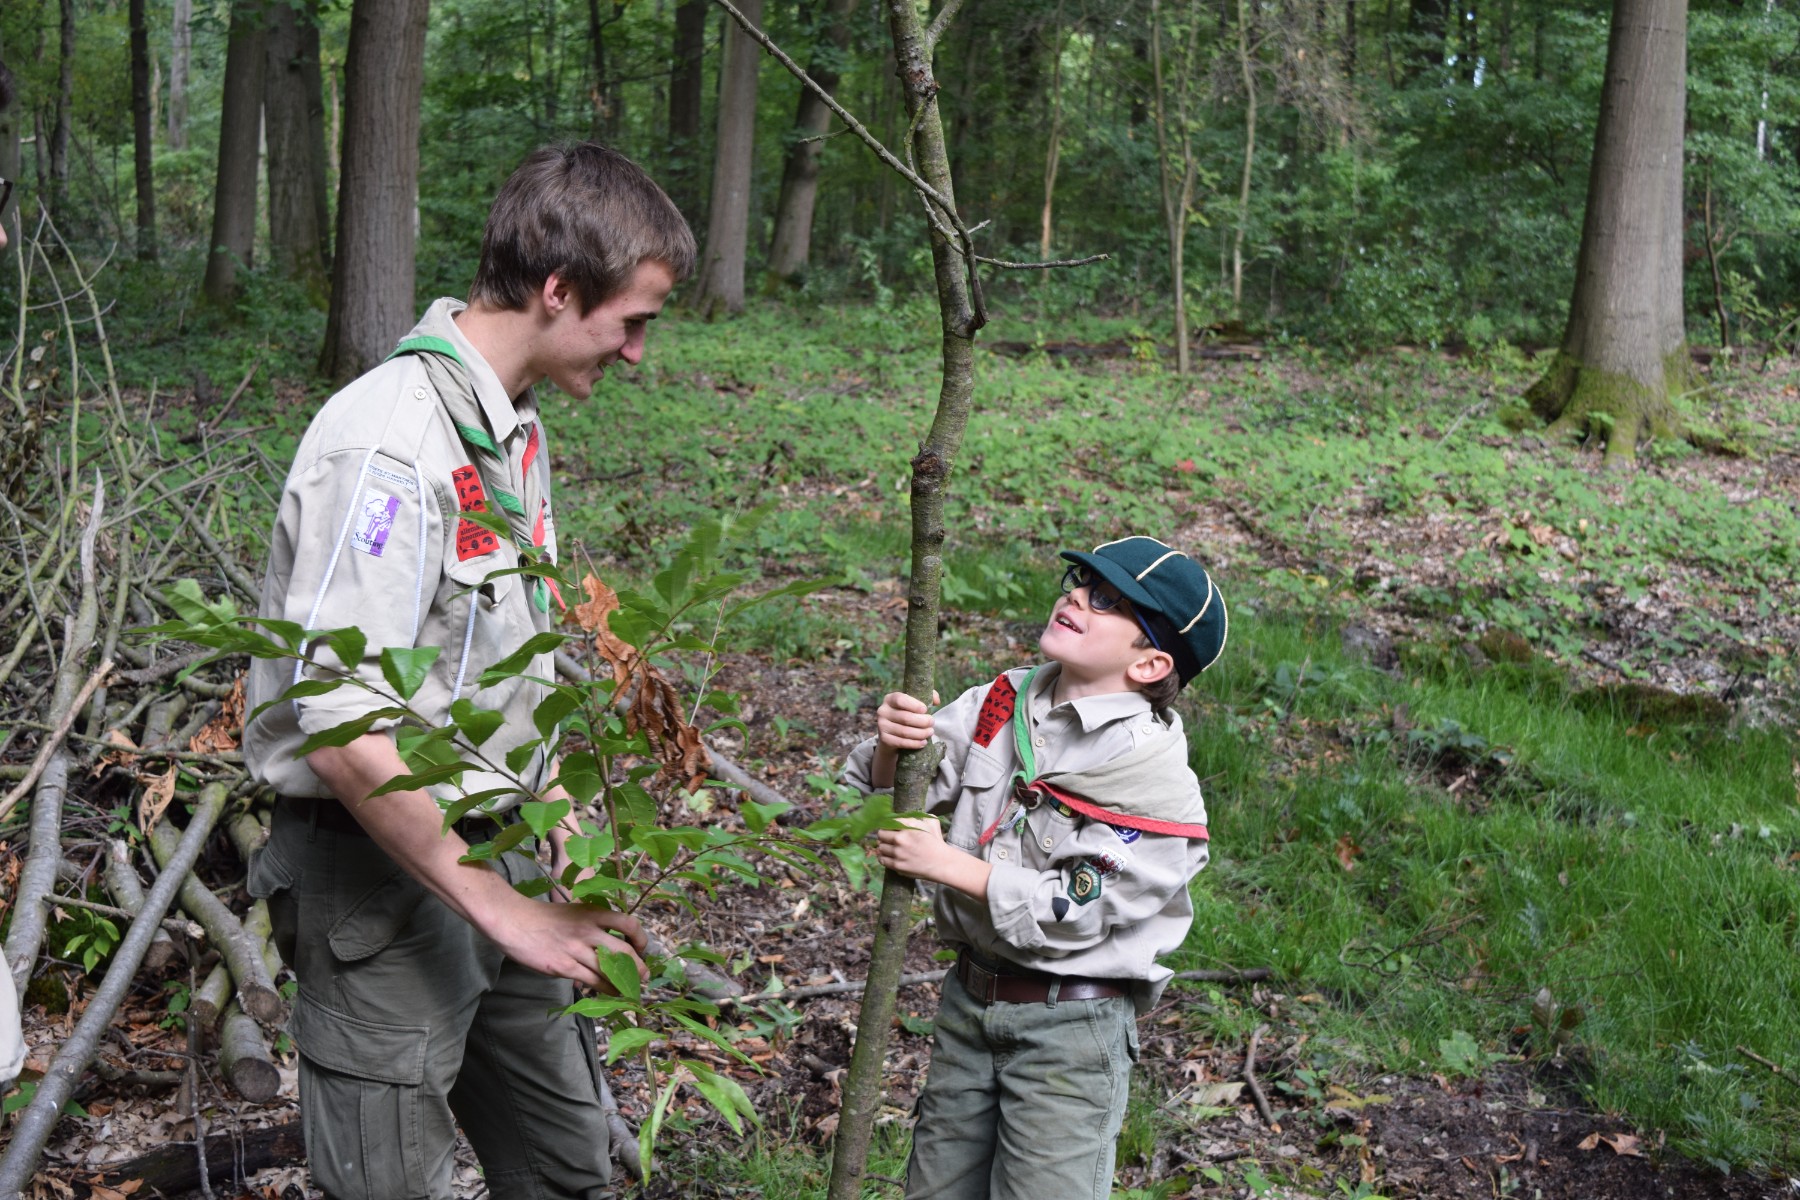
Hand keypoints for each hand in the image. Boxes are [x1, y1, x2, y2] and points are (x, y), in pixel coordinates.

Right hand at [482, 896, 648, 991]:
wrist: (514, 921)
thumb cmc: (545, 917)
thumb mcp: (575, 911)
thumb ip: (594, 924)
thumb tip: (614, 944)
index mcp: (593, 912)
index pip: (628, 923)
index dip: (640, 938)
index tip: (641, 949)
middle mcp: (587, 929)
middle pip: (623, 951)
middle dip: (638, 967)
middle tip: (644, 976)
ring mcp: (575, 949)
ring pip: (608, 970)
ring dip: (623, 983)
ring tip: (631, 990)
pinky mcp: (563, 966)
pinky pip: (590, 981)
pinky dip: (604, 989)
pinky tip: (611, 993)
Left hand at [875, 814, 951, 879]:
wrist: (942, 863)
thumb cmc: (936, 842)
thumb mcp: (931, 823)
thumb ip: (918, 816)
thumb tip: (905, 815)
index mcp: (908, 826)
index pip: (888, 821)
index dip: (887, 824)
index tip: (887, 827)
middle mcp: (901, 838)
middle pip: (880, 834)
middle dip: (883, 835)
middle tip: (886, 837)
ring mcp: (898, 853)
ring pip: (880, 847)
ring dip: (883, 847)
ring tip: (888, 847)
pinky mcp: (897, 865)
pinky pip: (882, 859)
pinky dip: (883, 857)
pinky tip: (887, 856)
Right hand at [876, 691, 936, 751]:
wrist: (892, 732)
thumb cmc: (907, 713)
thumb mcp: (914, 703)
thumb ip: (927, 696)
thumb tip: (936, 701)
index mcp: (890, 699)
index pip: (900, 699)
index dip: (914, 705)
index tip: (925, 709)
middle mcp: (883, 711)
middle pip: (905, 717)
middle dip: (922, 721)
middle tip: (932, 723)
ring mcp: (882, 726)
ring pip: (904, 731)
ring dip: (921, 733)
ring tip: (930, 732)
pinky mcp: (884, 739)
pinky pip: (901, 742)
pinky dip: (915, 743)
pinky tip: (923, 742)